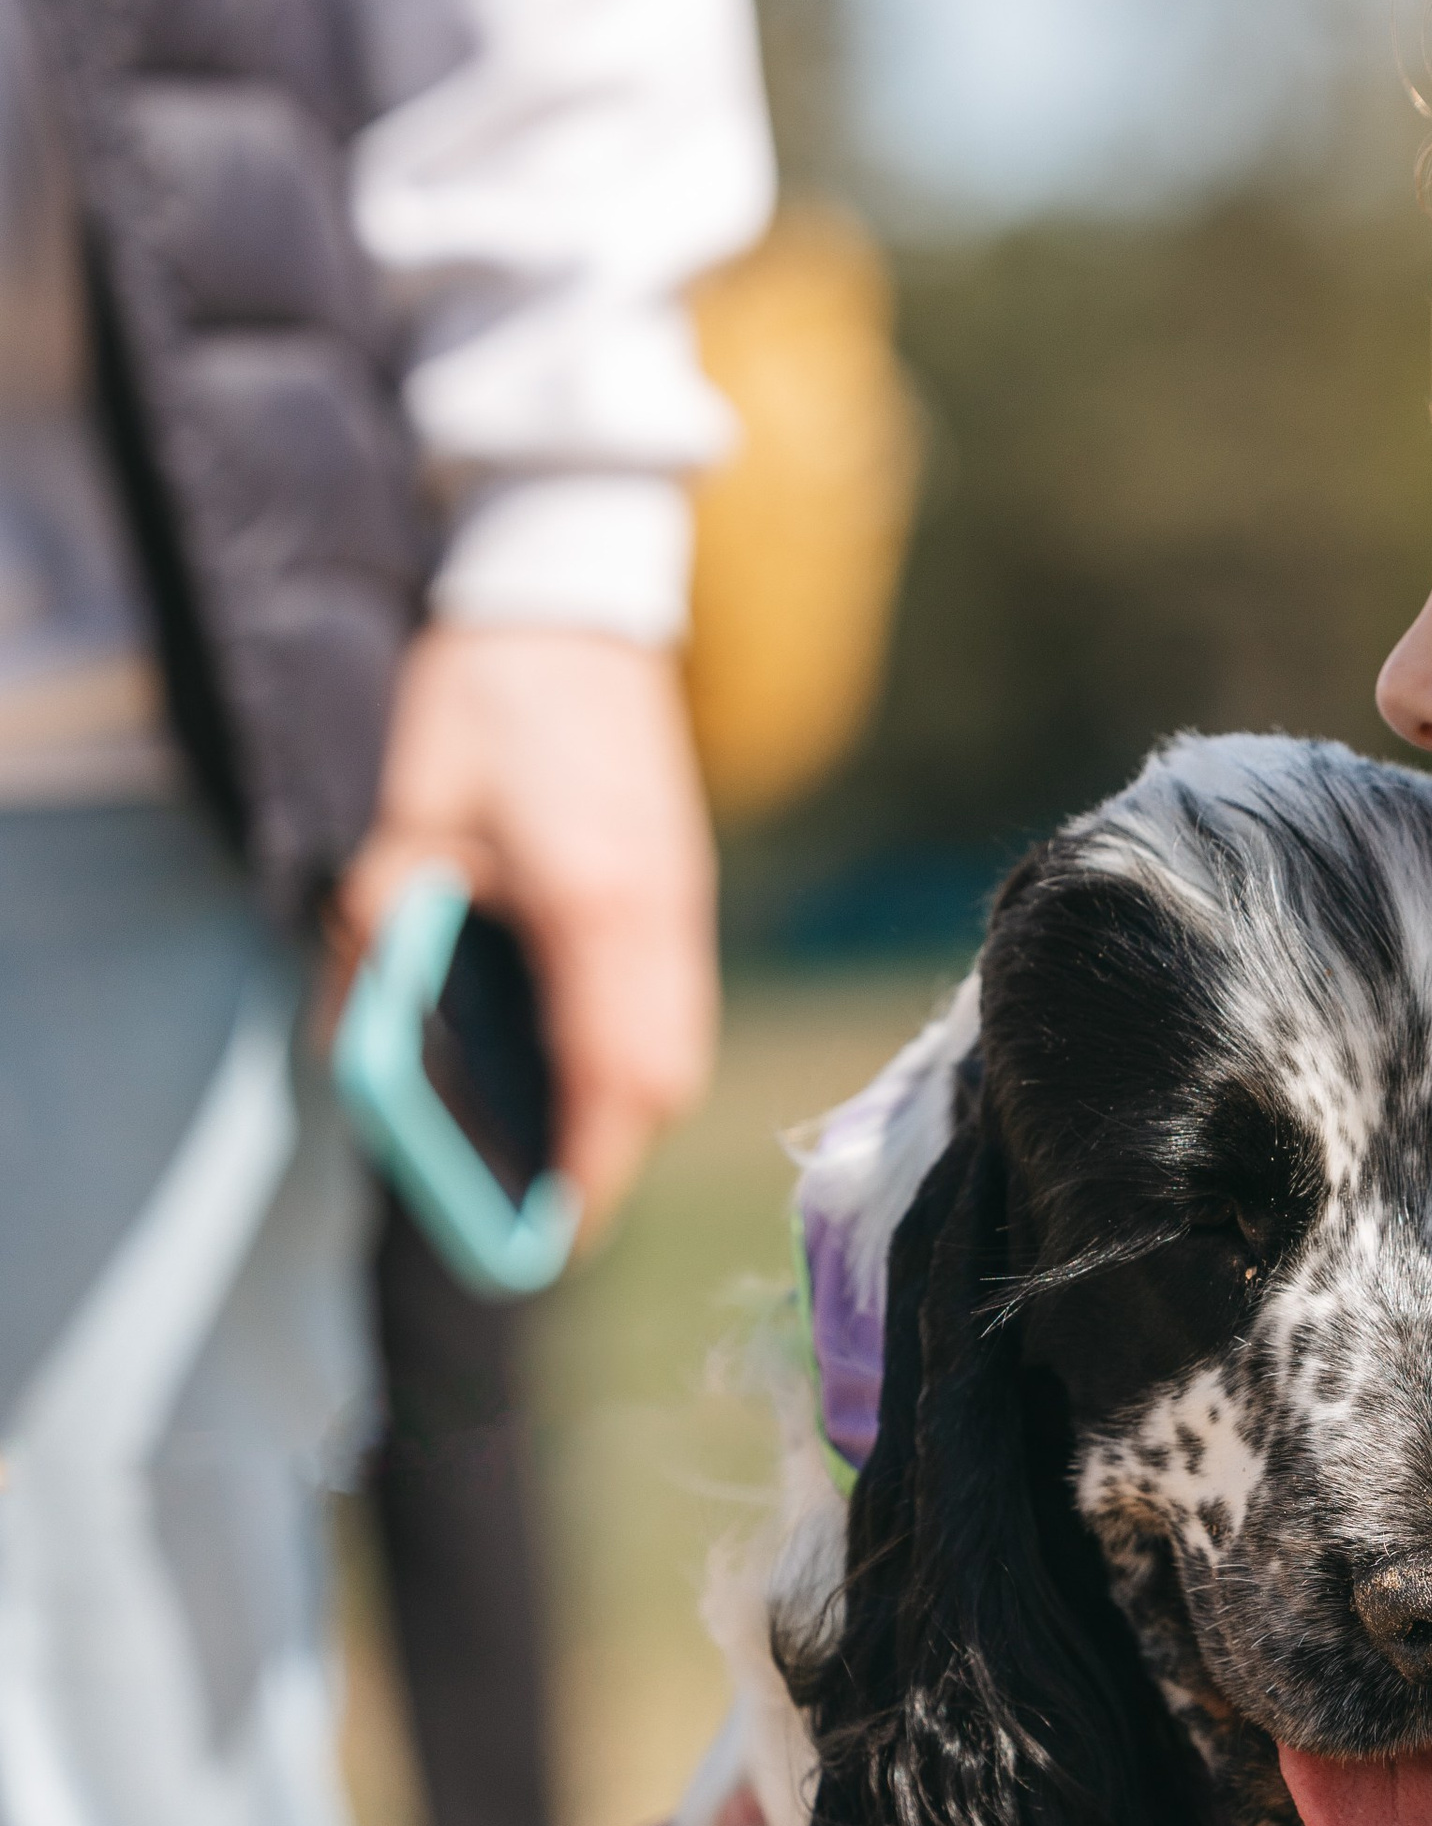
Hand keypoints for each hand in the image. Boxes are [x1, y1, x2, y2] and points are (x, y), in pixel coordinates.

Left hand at [335, 624, 718, 1234]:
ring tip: (559, 1147)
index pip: (613, 1077)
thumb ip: (388, 938)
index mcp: (597, 908)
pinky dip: (635, 1053)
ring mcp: (683, 902)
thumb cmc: (486, 699)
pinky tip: (576, 1059)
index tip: (552, 1232)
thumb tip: (354, 1047)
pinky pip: (674, 1004)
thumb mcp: (410, 820)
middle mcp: (659, 917)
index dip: (587, 1169)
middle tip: (546, 1206)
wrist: (570, 593)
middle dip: (609, 1155)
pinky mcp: (681, 885)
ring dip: (625, 1107)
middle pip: (662, 1080)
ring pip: (678, 1047)